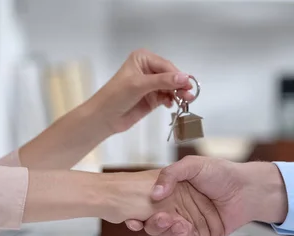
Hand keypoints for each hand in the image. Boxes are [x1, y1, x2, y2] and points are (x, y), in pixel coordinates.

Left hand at [18, 49, 193, 168]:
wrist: (104, 118)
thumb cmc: (116, 96)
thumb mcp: (139, 85)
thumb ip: (163, 81)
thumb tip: (185, 78)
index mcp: (143, 58)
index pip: (166, 66)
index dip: (178, 75)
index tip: (188, 85)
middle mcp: (147, 69)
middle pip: (171, 76)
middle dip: (180, 85)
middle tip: (189, 96)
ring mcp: (150, 84)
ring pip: (171, 87)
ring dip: (178, 94)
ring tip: (185, 102)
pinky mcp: (152, 98)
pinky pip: (167, 97)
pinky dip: (171, 100)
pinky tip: (171, 105)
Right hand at [126, 156, 287, 235]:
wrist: (248, 190)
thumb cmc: (223, 173)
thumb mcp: (194, 165)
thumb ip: (171, 174)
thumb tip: (155, 193)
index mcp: (172, 192)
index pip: (148, 208)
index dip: (141, 215)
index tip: (137, 219)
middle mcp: (178, 208)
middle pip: (157, 226)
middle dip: (158, 227)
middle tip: (168, 220)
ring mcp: (189, 223)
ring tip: (183, 228)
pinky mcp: (201, 235)